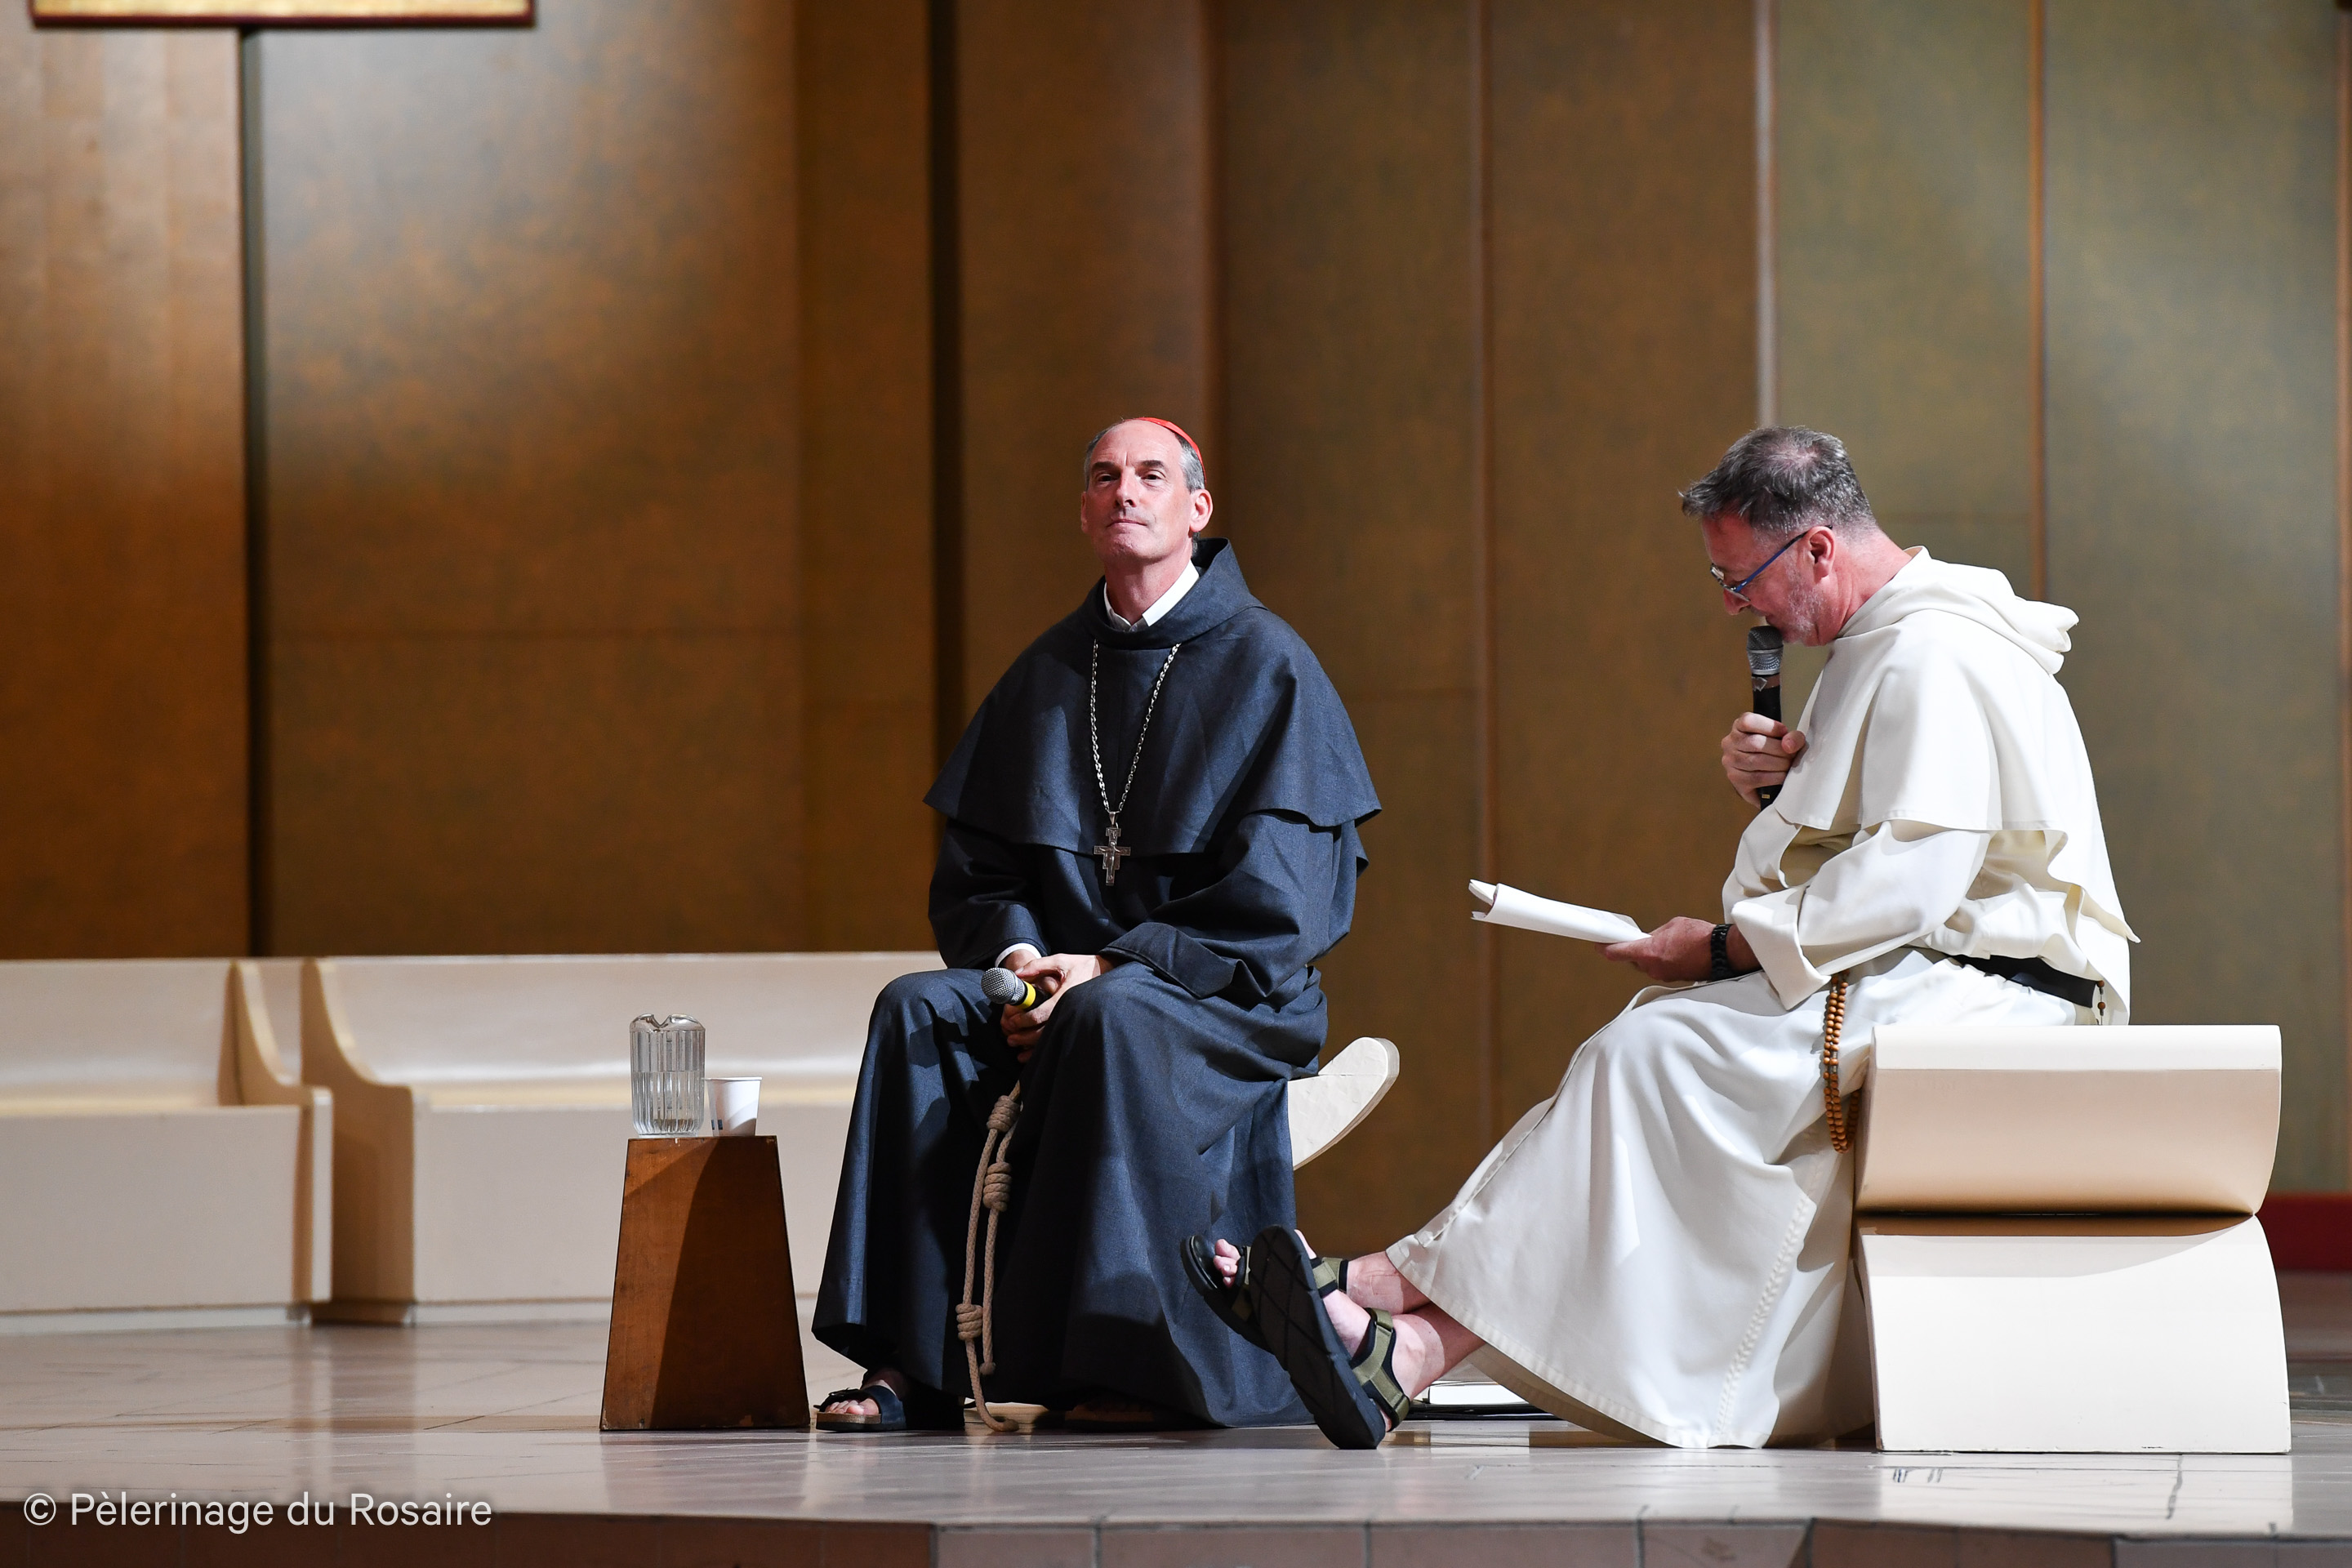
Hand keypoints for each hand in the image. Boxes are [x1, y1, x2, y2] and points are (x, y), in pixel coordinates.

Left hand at [1001, 952, 1116, 1058]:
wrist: (1107, 972)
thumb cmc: (1084, 966)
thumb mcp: (1061, 961)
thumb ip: (1038, 966)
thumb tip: (1017, 974)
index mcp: (1065, 996)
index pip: (1041, 1014)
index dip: (1023, 1020)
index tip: (1011, 1021)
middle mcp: (1070, 1011)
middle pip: (1044, 1032)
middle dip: (1024, 1037)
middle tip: (1010, 1038)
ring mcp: (1075, 1020)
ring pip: (1051, 1039)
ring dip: (1031, 1046)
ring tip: (1016, 1046)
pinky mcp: (1077, 1024)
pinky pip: (1059, 1039)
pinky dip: (1044, 1048)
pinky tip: (1032, 1053)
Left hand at [1602, 916, 1751, 982]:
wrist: (1722, 953)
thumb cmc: (1699, 936)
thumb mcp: (1672, 926)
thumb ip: (1655, 934)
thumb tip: (1649, 939)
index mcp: (1648, 952)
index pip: (1617, 953)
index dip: (1605, 948)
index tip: (1597, 945)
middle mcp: (1652, 967)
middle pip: (1632, 960)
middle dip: (1631, 951)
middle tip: (1630, 940)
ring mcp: (1662, 975)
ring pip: (1646, 965)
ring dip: (1647, 956)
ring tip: (1658, 944)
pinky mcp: (1673, 979)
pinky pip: (1659, 969)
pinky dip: (1659, 961)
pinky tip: (1669, 952)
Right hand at [1722, 712, 1806, 807]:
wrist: (1759, 774)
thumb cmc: (1770, 752)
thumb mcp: (1782, 738)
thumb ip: (1792, 737)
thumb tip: (1789, 745)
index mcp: (1739, 727)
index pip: (1749, 721)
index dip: (1770, 727)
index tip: (1784, 732)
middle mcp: (1730, 743)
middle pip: (1756, 743)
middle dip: (1779, 750)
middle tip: (1791, 755)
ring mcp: (1730, 761)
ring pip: (1756, 761)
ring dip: (1778, 765)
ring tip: (1788, 765)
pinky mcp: (1735, 778)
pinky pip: (1757, 778)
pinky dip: (1774, 777)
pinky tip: (1782, 776)